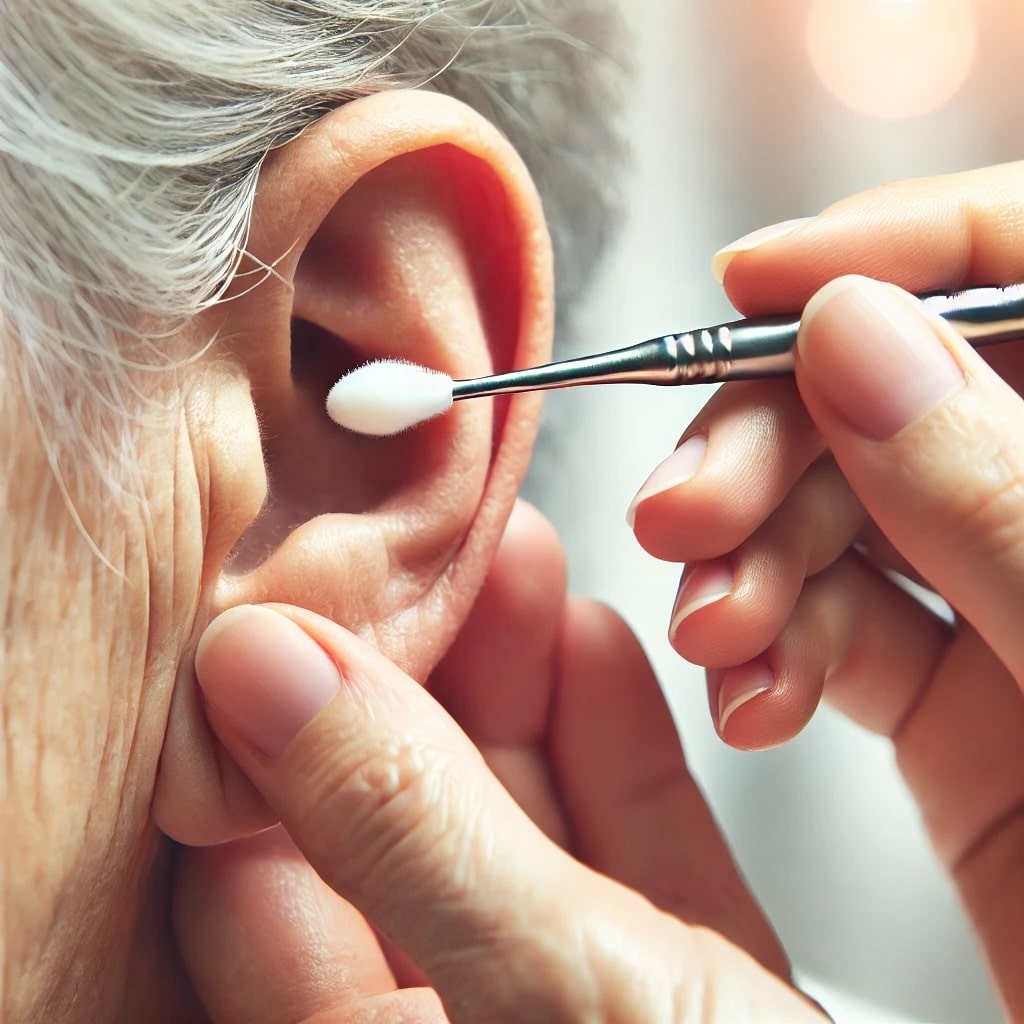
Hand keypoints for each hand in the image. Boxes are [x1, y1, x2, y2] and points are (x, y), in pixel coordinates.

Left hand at [174, 502, 822, 1022]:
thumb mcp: (561, 1003)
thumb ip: (401, 834)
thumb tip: (256, 671)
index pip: (255, 888)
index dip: (272, 733)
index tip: (290, 606)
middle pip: (403, 842)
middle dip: (419, 679)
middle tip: (416, 557)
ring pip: (526, 836)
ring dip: (524, 685)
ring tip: (513, 565)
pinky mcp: (696, 1011)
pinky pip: (636, 865)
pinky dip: (619, 750)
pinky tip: (596, 649)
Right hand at [628, 161, 1023, 1014]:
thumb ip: (997, 499)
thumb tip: (857, 337)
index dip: (894, 253)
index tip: (759, 284)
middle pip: (894, 386)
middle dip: (767, 440)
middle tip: (684, 508)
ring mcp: (1011, 599)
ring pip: (842, 508)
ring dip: (749, 559)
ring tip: (713, 631)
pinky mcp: (954, 695)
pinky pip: (836, 625)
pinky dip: (771, 648)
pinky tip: (752, 699)